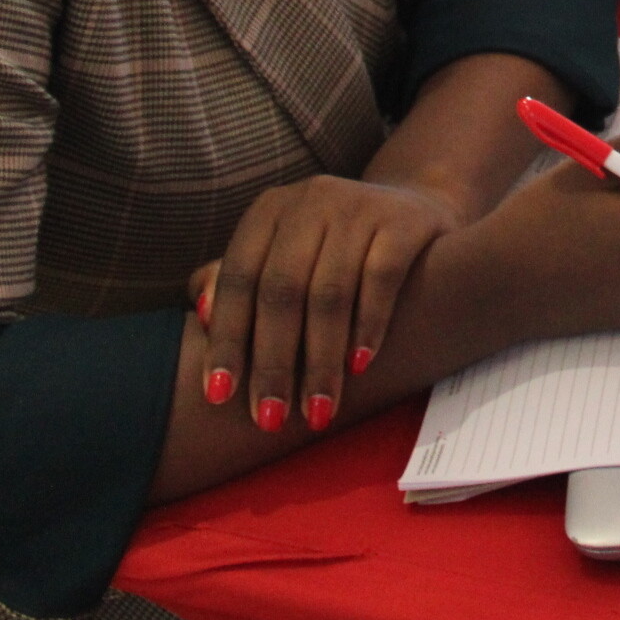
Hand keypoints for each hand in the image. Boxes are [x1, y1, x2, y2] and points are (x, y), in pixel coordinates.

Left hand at [192, 176, 462, 434]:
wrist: (415, 209)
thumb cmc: (335, 247)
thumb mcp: (284, 252)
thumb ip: (242, 281)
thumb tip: (204, 314)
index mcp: (269, 210)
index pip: (238, 280)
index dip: (227, 340)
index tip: (219, 397)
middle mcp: (310, 200)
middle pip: (282, 291)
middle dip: (274, 362)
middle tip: (271, 419)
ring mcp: (359, 205)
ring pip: (330, 293)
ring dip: (320, 360)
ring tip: (317, 410)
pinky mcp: (404, 221)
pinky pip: (381, 279)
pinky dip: (368, 326)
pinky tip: (359, 366)